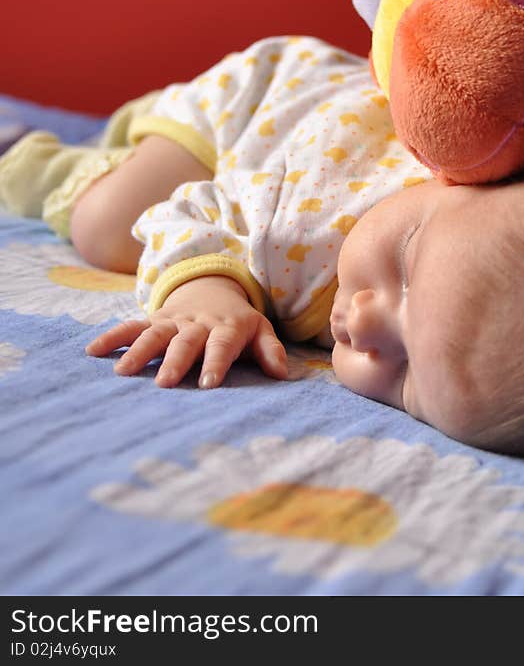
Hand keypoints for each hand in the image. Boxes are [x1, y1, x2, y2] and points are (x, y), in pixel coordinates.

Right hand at [86, 275, 287, 387]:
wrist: (211, 289)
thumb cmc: (238, 322)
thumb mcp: (260, 330)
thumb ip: (270, 350)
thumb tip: (282, 373)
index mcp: (227, 328)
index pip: (222, 345)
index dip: (215, 362)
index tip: (208, 383)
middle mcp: (198, 324)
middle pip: (186, 342)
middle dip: (175, 361)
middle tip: (164, 383)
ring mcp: (173, 322)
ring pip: (154, 334)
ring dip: (139, 351)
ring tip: (123, 372)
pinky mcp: (152, 321)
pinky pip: (131, 326)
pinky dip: (112, 336)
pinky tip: (93, 351)